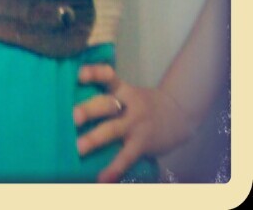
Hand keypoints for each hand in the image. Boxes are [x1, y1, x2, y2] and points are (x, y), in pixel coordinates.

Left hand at [73, 64, 195, 182]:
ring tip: (79, 148)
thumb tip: (76, 108)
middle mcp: (128, 104)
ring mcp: (136, 123)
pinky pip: (127, 156)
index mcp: (123, 89)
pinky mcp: (143, 142)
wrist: (178, 115)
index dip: (94, 74)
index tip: (79, 75)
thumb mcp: (129, 95)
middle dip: (90, 109)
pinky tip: (103, 178)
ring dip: (95, 138)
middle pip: (107, 103)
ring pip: (113, 129)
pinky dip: (115, 168)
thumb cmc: (144, 105)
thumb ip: (108, 98)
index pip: (108, 76)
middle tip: (74, 116)